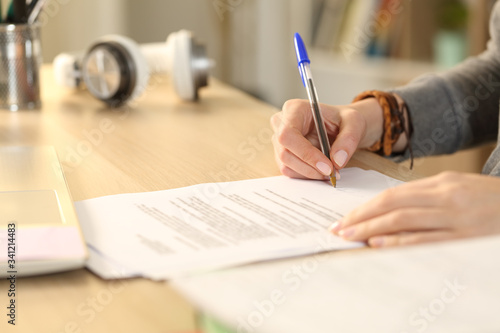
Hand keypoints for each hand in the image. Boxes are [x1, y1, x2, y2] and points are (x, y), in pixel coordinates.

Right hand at [270, 99, 382, 179]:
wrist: (341, 127)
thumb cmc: (343, 120)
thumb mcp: (354, 123)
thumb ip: (348, 139)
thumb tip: (337, 161)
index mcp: (294, 109)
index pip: (288, 134)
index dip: (305, 153)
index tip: (327, 167)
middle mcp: (281, 123)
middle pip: (285, 153)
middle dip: (309, 167)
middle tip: (332, 173)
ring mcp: (279, 140)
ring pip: (286, 165)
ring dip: (309, 173)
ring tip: (330, 171)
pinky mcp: (282, 154)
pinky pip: (290, 171)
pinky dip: (306, 175)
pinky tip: (321, 171)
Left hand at [330, 171, 499, 246]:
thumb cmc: (491, 200)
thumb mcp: (458, 188)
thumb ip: (426, 197)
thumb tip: (390, 210)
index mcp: (442, 183)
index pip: (393, 194)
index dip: (365, 207)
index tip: (346, 218)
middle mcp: (446, 197)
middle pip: (392, 206)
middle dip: (361, 218)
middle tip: (339, 229)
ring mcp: (456, 217)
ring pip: (404, 221)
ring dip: (372, 230)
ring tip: (351, 237)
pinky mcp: (466, 237)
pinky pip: (426, 240)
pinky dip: (400, 242)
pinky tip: (380, 245)